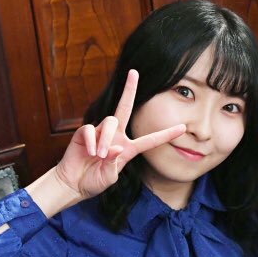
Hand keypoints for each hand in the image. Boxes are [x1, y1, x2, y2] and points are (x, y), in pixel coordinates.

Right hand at [52, 69, 185, 202]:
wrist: (74, 184)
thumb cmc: (94, 181)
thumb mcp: (109, 177)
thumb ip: (114, 164)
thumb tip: (116, 147)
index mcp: (127, 148)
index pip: (150, 140)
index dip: (166, 134)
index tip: (183, 128)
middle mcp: (116, 136)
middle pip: (124, 108)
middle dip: (129, 90)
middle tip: (134, 72)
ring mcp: (100, 133)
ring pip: (110, 121)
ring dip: (106, 139)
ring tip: (99, 155)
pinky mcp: (85, 133)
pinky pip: (91, 129)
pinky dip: (92, 141)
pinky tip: (89, 152)